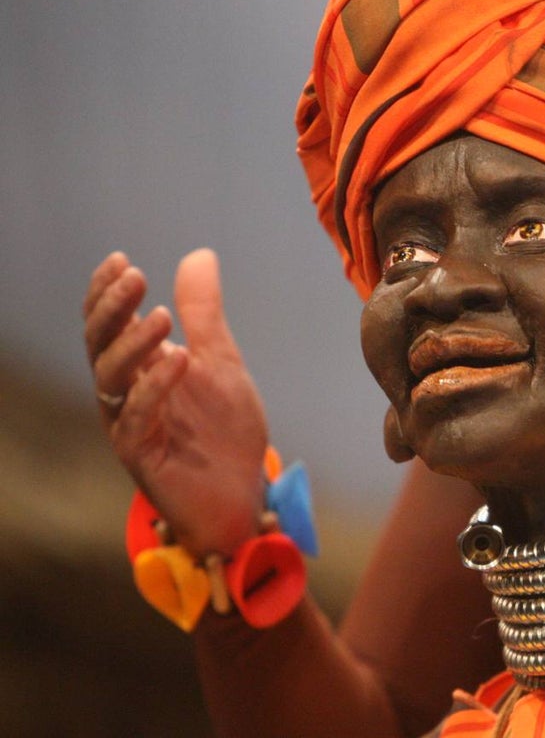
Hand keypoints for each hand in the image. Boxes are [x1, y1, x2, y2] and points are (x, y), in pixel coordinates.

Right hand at [83, 248, 267, 555]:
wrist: (242, 490)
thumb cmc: (224, 428)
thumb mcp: (220, 361)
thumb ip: (204, 314)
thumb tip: (198, 255)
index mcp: (139, 368)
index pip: (110, 324)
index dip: (107, 293)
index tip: (120, 260)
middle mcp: (125, 393)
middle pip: (100, 345)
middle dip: (111, 309)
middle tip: (133, 275)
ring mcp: (128, 424)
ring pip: (110, 379)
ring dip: (133, 344)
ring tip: (161, 316)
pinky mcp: (140, 456)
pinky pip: (136, 418)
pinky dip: (155, 387)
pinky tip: (177, 359)